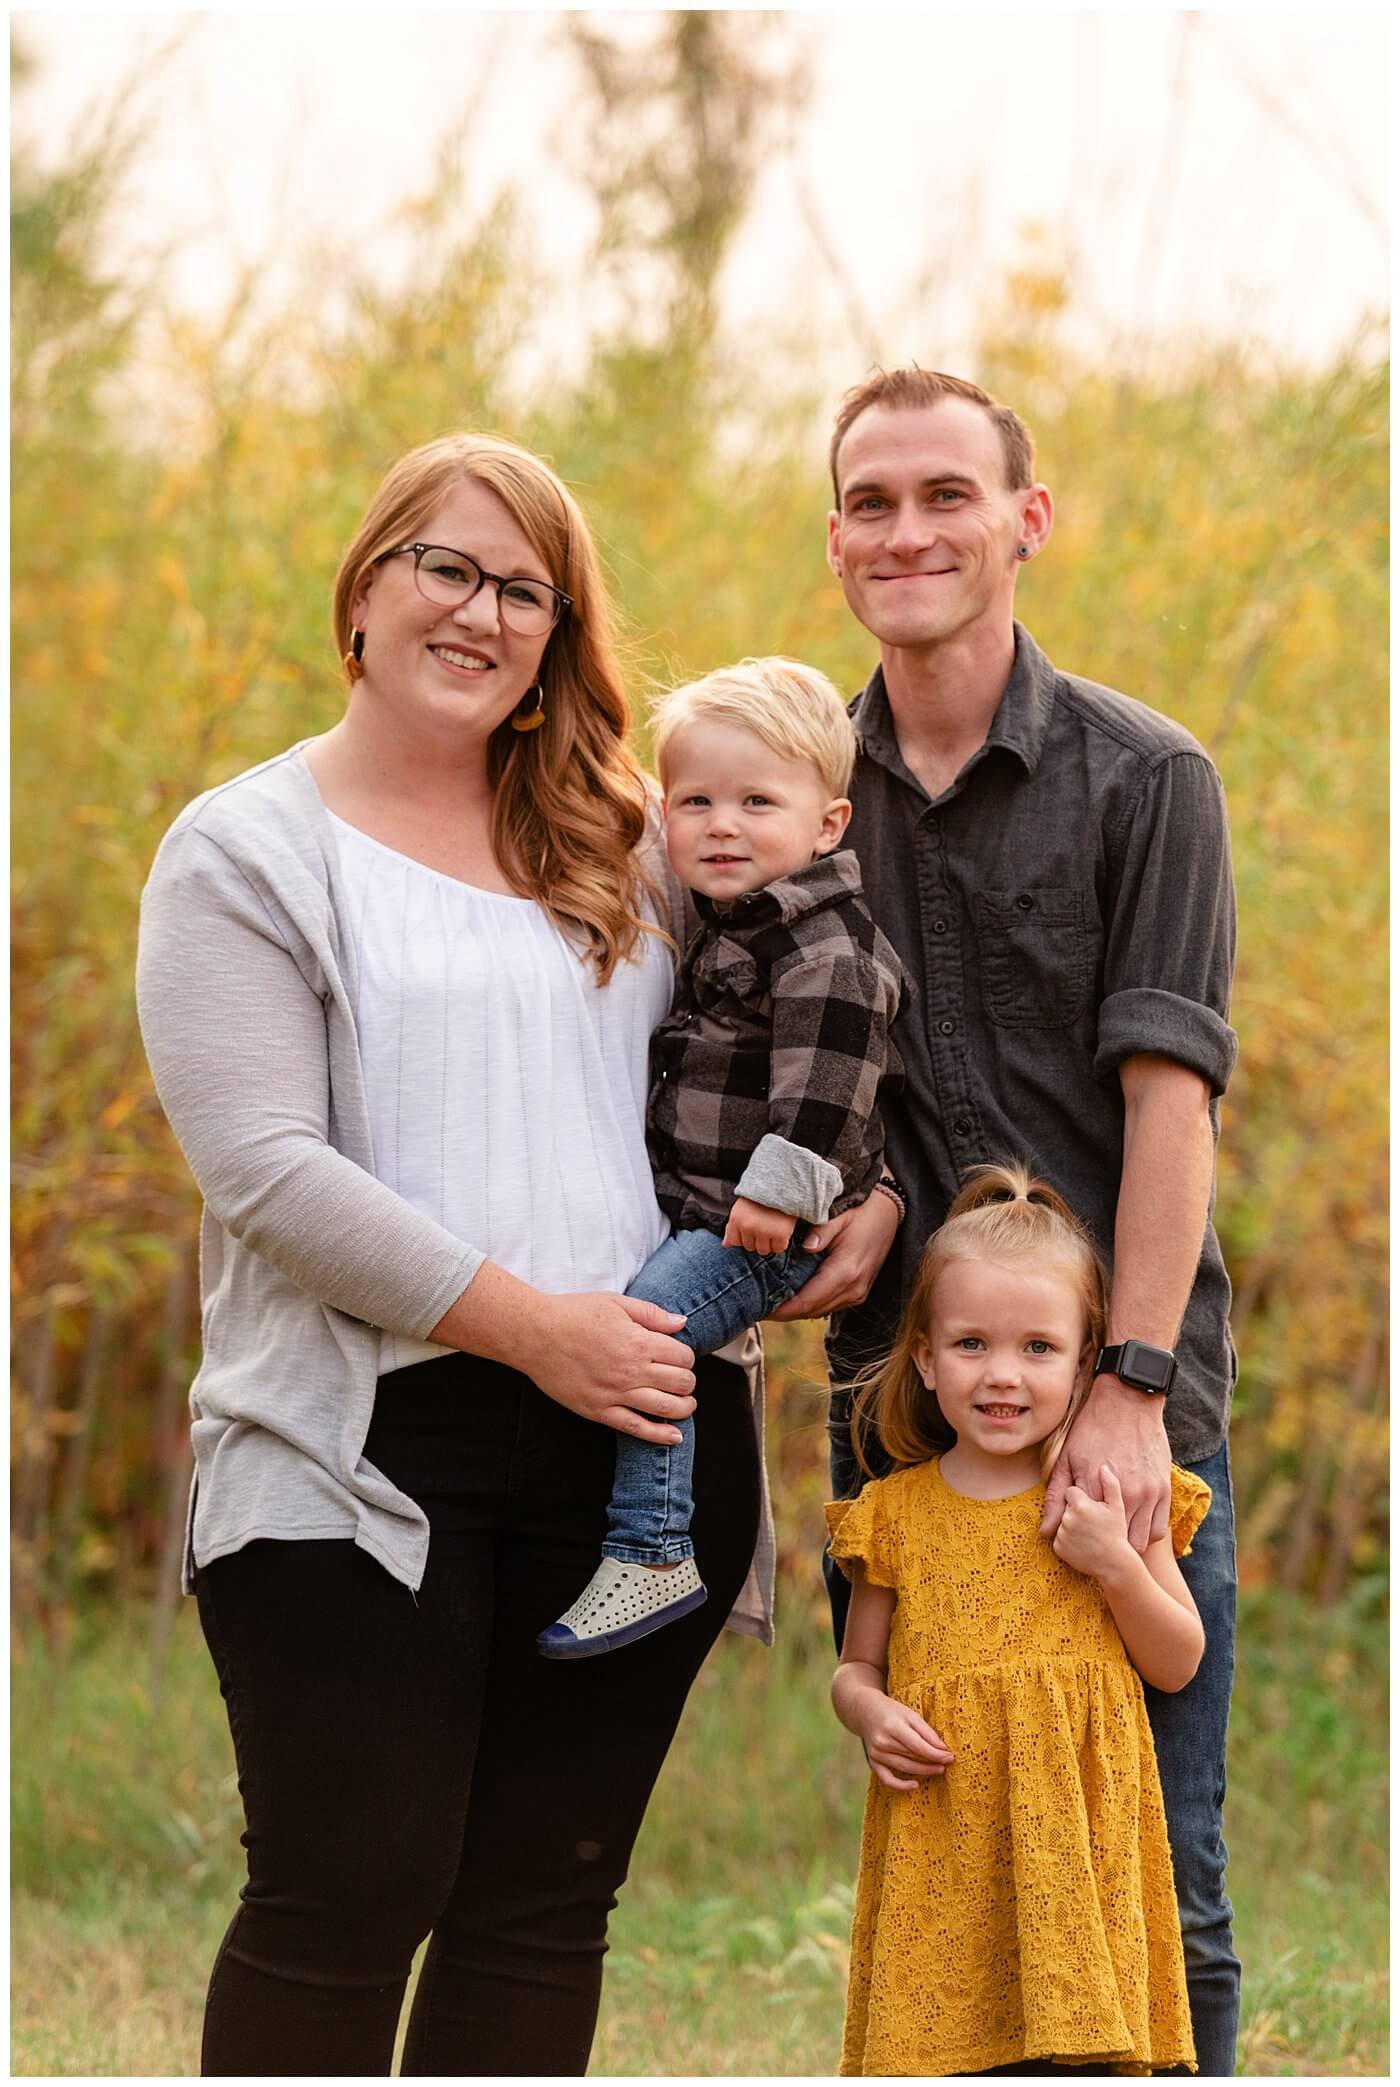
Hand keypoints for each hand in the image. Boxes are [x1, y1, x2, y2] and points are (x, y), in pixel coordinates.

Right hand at [521, 1292, 697, 1445]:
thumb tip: (682, 1323)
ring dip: (684, 1409)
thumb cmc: (573, 1314)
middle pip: (680, 1383)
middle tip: (683, 1380)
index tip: (678, 1356)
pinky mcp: (598, 1411)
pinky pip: (636, 1428)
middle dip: (688, 1382)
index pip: (683, 1357)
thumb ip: (652, 1314)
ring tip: (686, 1405)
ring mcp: (615, 1394)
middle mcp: (630, 1371)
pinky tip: (675, 1436)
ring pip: (665, 1409)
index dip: (686, 1357)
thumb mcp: (616, 1303)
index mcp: (638, 1342)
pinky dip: (660, 1435)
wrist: (534, 1334)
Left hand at [723, 1195, 796, 1253]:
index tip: (751, 1228)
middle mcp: (748, 1227)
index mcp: (736, 1219)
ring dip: (768, 1243)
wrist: (783, 1185)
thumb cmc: (761, 1198)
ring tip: (772, 1227)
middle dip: (756, 1239)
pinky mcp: (780, 1235)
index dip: (744, 1237)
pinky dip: (781, 1243)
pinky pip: (778, 1249)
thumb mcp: (741, 1209)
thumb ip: (732, 1228)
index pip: (735, 1241)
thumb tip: (726, 1244)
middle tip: (764, 1224)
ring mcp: (764, 1231)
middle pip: (750, 1247)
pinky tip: (781, 1230)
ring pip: (763, 1250)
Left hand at [767, 1192, 899, 1320]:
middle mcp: (853, 1289)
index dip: (782, 1309)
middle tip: (757, 1307)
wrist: (890, 1214)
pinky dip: (809, 1304)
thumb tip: (805, 1248)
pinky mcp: (858, 1292)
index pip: (807, 1301)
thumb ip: (821, 1232)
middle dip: (784, 1312)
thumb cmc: (862, 1212)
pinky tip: (792, 1296)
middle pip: (811, 1311)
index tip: (760, 1308)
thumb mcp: (839, 1216)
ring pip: (819, 1311)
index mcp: (845, 1272)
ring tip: (770, 1303)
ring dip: (796, 1310)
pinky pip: (828, 1305)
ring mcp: (857, 1293)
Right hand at [856, 1694, 953, 1792]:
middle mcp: (882, 1742)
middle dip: (932, 1762)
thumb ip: (926, 1732)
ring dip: (924, 1771)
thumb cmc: (891, 1711)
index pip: (918, 1746)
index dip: (936, 1754)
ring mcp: (876, 1754)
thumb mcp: (910, 1714)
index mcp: (892, 1727)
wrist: (865, 1711)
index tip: (950, 1757)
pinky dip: (901, 1786)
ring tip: (938, 1770)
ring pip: (904, 1768)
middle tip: (947, 1763)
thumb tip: (942, 1749)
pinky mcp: (873, 1762)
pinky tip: (915, 1785)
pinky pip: (887, 1779)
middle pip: (912, 1757)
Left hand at [1040, 1376, 1170, 1551]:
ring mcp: (1147, 1493)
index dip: (1083, 1541)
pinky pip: (1158, 1529)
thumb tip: (1045, 1531)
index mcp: (1095, 1489)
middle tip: (1100, 1540)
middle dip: (1107, 1546)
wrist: (1127, 1402)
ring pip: (1139, 1542)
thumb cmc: (1091, 1429)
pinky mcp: (1164, 1489)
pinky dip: (1146, 1533)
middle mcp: (1124, 1495)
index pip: (1087, 1534)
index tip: (1081, 1539)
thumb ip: (1056, 1498)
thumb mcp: (1067, 1459)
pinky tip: (1135, 1524)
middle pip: (1116, 1544)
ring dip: (1127, 1542)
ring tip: (1117, 1535)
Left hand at [1051, 1464, 1135, 1581]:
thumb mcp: (1118, 1507)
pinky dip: (1068, 1539)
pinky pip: (1059, 1537)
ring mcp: (1062, 1534)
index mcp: (1082, 1505)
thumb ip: (1110, 1485)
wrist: (1116, 1565)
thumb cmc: (1118, 1533)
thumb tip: (1104, 1468)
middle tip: (1093, 1521)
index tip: (1093, 1505)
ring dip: (1072, 1525)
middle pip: (1066, 1506)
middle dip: (1077, 1511)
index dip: (1083, 1497)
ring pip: (1062, 1522)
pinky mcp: (1058, 1549)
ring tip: (1089, 1533)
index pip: (1071, 1491)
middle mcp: (1068, 1519)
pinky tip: (1082, 1543)